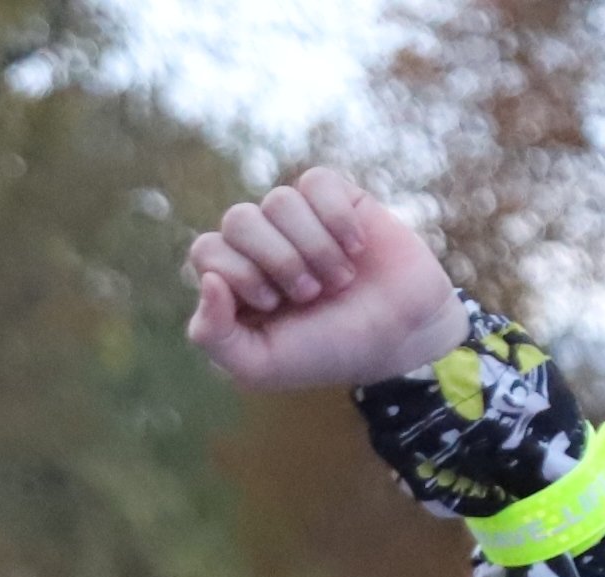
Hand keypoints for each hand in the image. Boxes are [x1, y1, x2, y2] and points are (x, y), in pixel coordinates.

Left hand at [185, 167, 465, 392]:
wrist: (398, 336)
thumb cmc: (325, 353)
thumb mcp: (258, 366)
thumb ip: (212, 335)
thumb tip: (208, 279)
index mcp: (233, 280)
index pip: (206, 250)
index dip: (240, 273)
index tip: (275, 305)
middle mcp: (260, 245)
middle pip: (238, 219)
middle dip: (278, 260)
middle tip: (310, 294)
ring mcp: (298, 219)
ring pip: (278, 200)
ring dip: (313, 247)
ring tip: (339, 279)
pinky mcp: (337, 198)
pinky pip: (316, 182)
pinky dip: (337, 219)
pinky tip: (356, 248)